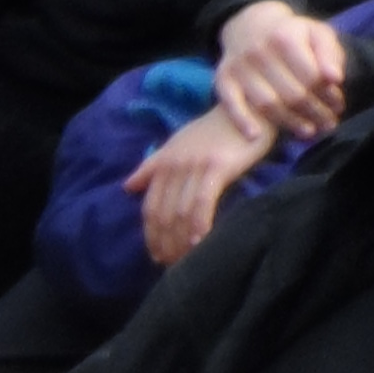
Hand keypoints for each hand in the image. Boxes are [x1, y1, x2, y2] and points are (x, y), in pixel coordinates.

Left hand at [132, 96, 273, 264]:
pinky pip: (203, 202)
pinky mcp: (217, 167)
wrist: (246, 108)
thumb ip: (152, 166)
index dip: (151, 234)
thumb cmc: (214, 130)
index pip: (150, 207)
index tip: (156, 254)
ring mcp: (194, 166)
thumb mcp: (178, 143)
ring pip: (181, 212)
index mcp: (162, 162)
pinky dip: (199, 225)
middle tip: (172, 264)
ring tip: (185, 260)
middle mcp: (174, 165)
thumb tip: (127, 187)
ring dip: (181, 240)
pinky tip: (200, 242)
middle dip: (165, 242)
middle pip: (163, 214)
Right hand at [215, 0, 344, 143]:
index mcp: (285, 37)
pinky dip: (242, 121)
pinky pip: (231, 104)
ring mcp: (239, 66)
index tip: (338, 106)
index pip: (311, 76)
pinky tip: (255, 136)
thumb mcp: (316, 34)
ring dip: (290, 122)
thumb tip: (335, 79)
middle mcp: (259, 50)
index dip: (328, 95)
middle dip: (314, 112)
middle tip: (328, 124)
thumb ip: (330, 54)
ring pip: (267, 104)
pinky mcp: (223, 78)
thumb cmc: (291, 35)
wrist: (250, 25)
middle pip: (292, 93)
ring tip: (309, 131)